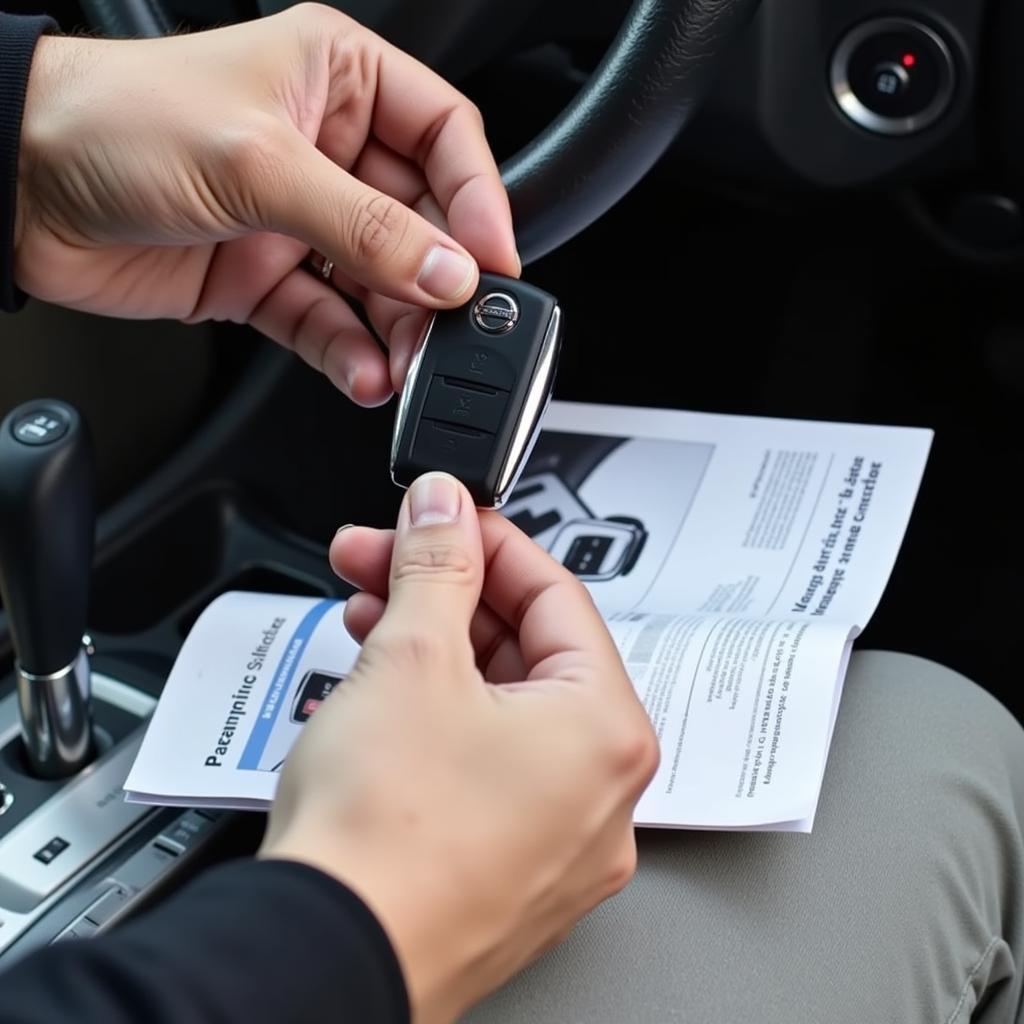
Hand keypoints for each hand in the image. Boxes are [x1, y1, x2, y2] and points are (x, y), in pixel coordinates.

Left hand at [15, 4, 517, 405]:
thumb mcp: (258, 162)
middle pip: (419, 223)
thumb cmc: (116, 122)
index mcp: (338, 81)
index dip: (478, 201)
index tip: (495, 262)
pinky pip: (328, 322)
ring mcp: (297, 219)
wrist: (17, 187)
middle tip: (454, 330)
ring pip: (378, 283)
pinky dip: (349, 353)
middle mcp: (326, 148)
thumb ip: (363, 225)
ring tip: (411, 366)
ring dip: (398, 330)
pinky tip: (365, 374)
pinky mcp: (265, 277)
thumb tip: (447, 273)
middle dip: (438, 282)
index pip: (445, 138)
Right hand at [259, 472, 658, 1023]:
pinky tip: (382, 695)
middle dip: (445, 596)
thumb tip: (444, 510)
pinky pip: (484, 767)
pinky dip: (438, 719)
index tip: (440, 517)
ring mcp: (554, 842)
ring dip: (432, 652)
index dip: (487, 541)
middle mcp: (598, 796)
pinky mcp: (504, 870)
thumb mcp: (410, 657)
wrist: (321, 957)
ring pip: (500, 710)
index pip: (556, 597)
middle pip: (526, 653)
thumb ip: (436, 564)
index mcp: (605, 734)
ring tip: (368, 624)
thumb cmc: (382, 839)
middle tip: (383, 565)